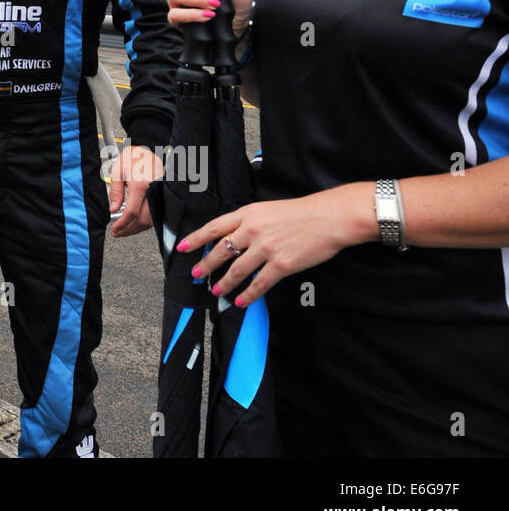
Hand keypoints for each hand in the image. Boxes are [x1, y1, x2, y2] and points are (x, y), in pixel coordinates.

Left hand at [108, 143, 161, 235]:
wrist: (149, 148)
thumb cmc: (134, 156)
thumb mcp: (118, 169)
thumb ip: (116, 191)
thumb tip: (113, 208)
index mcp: (141, 185)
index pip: (132, 212)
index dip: (122, 224)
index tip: (115, 229)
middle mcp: (153, 192)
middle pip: (142, 220)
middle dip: (128, 230)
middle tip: (117, 232)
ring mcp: (159, 195)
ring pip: (150, 220)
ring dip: (136, 228)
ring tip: (124, 229)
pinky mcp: (162, 196)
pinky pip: (155, 215)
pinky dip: (144, 222)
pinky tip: (135, 222)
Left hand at [177, 184, 373, 305]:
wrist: (328, 218)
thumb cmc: (301, 212)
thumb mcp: (267, 209)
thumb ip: (250, 222)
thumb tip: (234, 237)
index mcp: (247, 214)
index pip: (214, 227)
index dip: (196, 238)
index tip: (182, 247)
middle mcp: (252, 230)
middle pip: (221, 250)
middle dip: (206, 265)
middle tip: (195, 274)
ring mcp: (265, 248)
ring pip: (237, 270)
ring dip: (224, 283)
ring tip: (216, 291)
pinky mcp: (281, 264)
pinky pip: (259, 283)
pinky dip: (248, 294)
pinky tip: (241, 301)